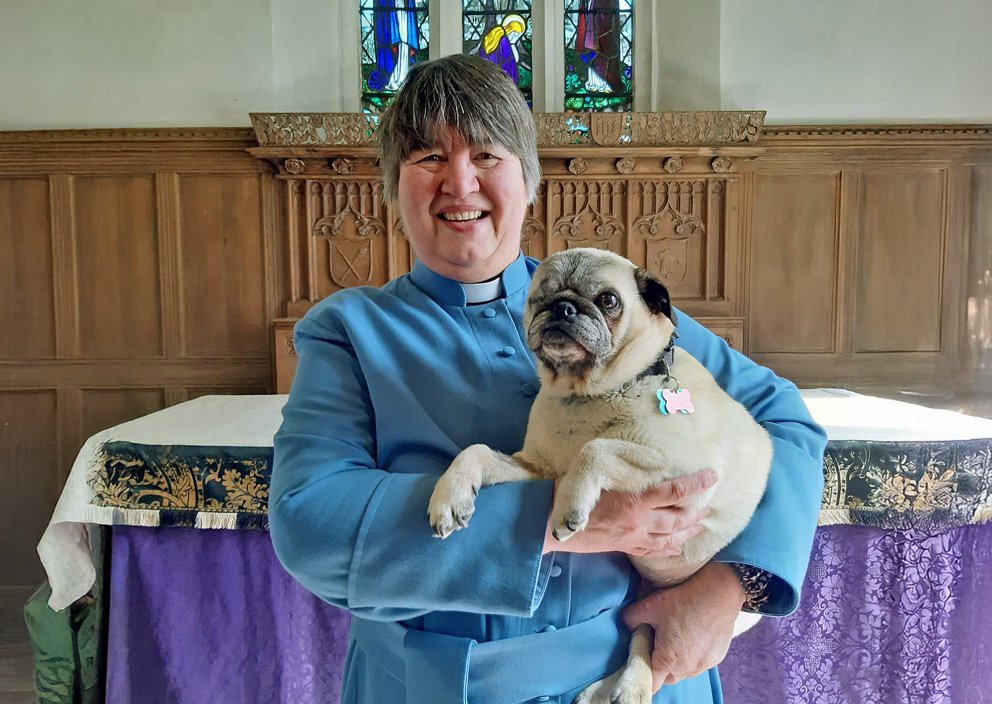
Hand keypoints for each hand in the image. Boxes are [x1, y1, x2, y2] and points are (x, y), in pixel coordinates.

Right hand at [543, 469, 716, 555]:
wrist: (554, 521)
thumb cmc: (572, 490)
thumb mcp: (599, 473)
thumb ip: (624, 471)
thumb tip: (644, 460)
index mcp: (635, 500)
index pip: (674, 491)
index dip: (695, 485)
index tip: (711, 476)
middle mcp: (639, 521)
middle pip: (677, 518)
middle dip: (696, 512)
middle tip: (708, 505)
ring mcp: (633, 536)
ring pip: (669, 537)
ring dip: (687, 531)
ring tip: (700, 524)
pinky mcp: (624, 546)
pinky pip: (653, 550)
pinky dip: (668, 549)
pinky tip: (676, 547)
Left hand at [623, 562, 745, 691]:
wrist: (719, 593)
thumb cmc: (684, 600)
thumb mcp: (650, 605)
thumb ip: (631, 619)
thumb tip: (628, 625)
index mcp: (668, 660)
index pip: (651, 683)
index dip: (642, 673)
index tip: (639, 659)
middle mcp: (687, 669)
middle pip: (667, 678)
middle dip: (658, 665)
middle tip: (656, 642)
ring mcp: (704, 665)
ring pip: (684, 672)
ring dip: (677, 661)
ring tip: (675, 636)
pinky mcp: (716, 658)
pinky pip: (699, 663)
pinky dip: (692, 654)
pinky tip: (692, 634)